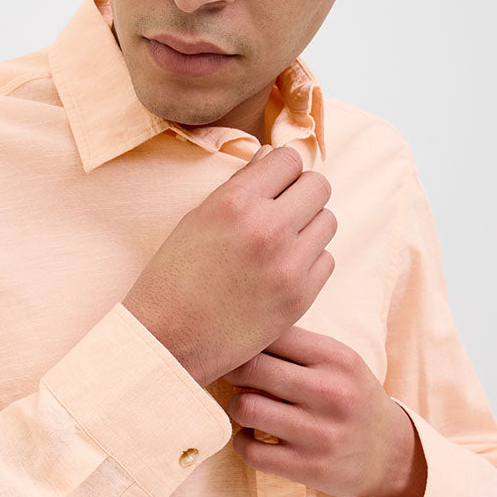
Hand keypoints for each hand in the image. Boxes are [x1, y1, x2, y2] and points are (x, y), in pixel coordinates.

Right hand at [121, 144, 336, 387]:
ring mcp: (287, 264)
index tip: (274, 185)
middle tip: (282, 214)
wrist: (168, 340)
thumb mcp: (196, 219)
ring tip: (281, 245)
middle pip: (318, 186)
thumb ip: (239, 186)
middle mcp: (266, 227)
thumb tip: (272, 157)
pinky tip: (281, 273)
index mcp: (234, 202)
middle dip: (302, 195)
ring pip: (328, 222)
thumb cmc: (174, 277)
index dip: (282, 171)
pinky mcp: (300, 297)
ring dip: (309, 228)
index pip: (288, 159)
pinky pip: (326, 260)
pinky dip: (309, 263)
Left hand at [223, 324, 424, 496]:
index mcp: (337, 358)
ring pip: (245, 407)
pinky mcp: (308, 467)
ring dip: (237, 407)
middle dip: (232, 370)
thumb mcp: (339, 362)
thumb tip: (238, 332)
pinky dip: (242, 442)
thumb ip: (295, 345)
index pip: (271, 335)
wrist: (391, 455)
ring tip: (248, 407)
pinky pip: (249, 449)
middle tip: (234, 376)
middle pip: (251, 369)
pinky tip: (253, 436)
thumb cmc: (351, 398)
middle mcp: (331, 393)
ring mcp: (320, 433)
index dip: (246, 341)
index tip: (241, 349)